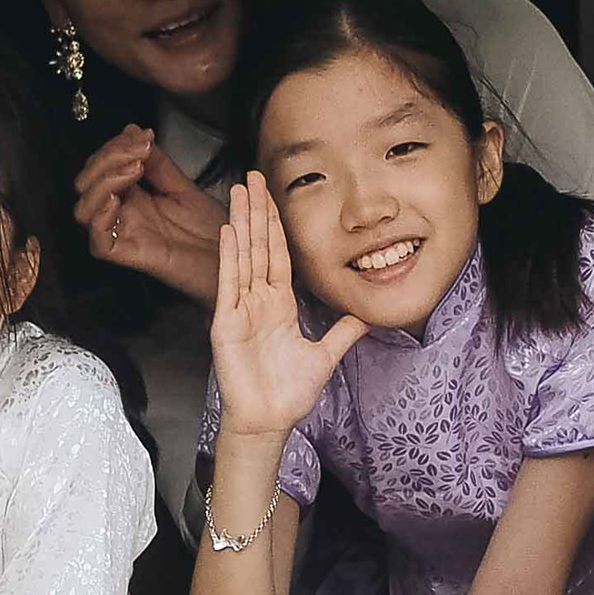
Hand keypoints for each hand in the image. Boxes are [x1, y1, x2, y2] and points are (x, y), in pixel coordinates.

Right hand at [74, 125, 227, 303]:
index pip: (102, 167)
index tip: (142, 134)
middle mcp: (124, 215)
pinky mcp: (130, 256)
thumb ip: (158, 164)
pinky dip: (101, 216)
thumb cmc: (213, 231)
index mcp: (133, 197)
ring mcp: (125, 235)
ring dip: (103, 181)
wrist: (236, 260)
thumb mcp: (185, 187)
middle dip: (107, 158)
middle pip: (87, 184)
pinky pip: (99, 241)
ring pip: (85, 209)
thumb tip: (133, 131)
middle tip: (139, 148)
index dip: (115, 146)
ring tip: (135, 168)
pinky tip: (117, 198)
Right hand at [206, 175, 361, 439]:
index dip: (276, 225)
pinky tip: (230, 231)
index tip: (272, 196)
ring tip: (239, 191)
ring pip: (243, 257)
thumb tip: (366, 316)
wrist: (270, 419)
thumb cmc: (289, 392)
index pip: (279, 255)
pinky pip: (230, 284)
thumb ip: (343, 333)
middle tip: (253, 176)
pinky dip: (230, 257)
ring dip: (241, 223)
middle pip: (259, 246)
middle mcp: (258, 300)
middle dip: (257, 211)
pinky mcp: (227, 322)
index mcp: (279, 304)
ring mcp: (241, 309)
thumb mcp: (325, 356)